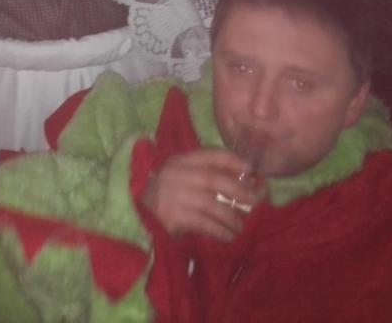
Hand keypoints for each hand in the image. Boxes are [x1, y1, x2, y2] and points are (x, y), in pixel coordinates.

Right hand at [140, 148, 265, 242]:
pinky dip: (220, 231)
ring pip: (211, 204)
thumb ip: (205, 176)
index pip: (209, 154)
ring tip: (240, 226)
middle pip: (214, 179)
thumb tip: (244, 182)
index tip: (250, 169)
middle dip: (239, 190)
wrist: (136, 217)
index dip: (232, 160)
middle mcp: (175, 174)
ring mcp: (172, 194)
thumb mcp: (181, 179)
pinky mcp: (172, 216)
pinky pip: (204, 223)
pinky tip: (228, 236)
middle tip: (255, 201)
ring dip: (231, 217)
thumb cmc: (164, 197)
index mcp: (179, 161)